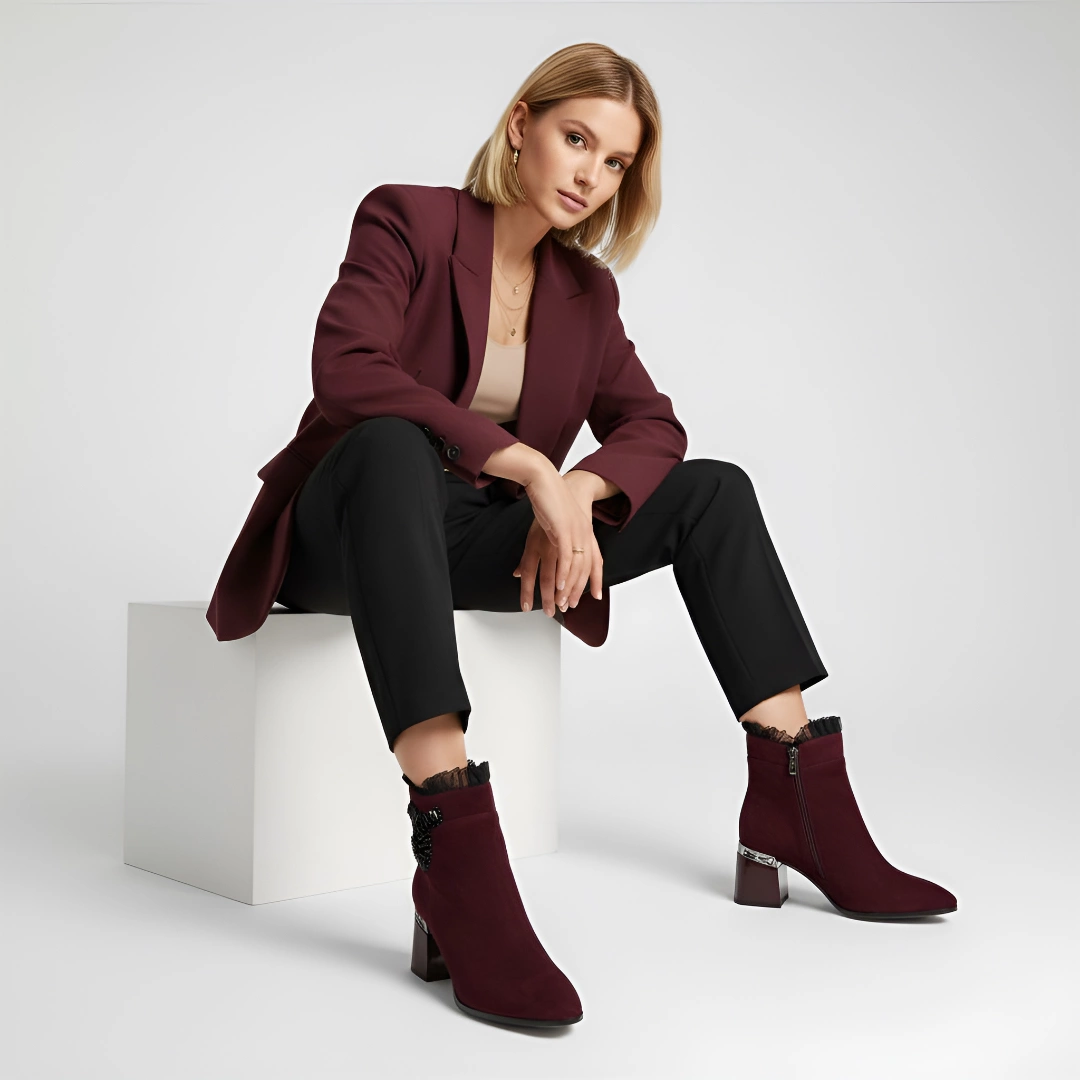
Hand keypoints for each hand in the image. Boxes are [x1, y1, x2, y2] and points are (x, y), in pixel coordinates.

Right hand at [512, 471, 603, 615]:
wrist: (544, 478)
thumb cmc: (546, 499)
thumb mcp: (549, 524)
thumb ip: (542, 546)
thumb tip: (526, 564)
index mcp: (583, 533)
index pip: (589, 564)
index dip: (584, 584)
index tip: (575, 601)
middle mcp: (583, 534)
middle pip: (582, 570)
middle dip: (575, 592)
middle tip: (566, 608)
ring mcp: (576, 532)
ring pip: (575, 567)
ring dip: (567, 588)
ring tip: (560, 603)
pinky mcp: (564, 529)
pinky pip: (566, 556)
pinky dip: (563, 573)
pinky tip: (559, 586)